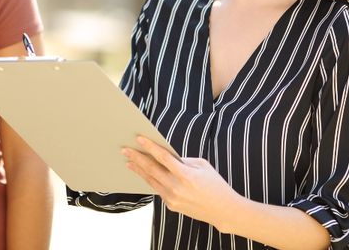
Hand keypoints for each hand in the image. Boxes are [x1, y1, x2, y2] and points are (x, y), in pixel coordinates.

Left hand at [123, 136, 241, 229]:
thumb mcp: (203, 166)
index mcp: (186, 175)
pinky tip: (143, 173)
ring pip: (151, 181)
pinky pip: (158, 189)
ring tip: (129, 161)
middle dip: (137, 158)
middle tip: (125, 150)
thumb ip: (183, 160)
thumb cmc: (215, 184)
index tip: (139, 138)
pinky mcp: (171, 205)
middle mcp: (177, 187)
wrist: (223, 210)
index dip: (150, 147)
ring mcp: (172, 198)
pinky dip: (150, 180)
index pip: (163, 158)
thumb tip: (165, 156)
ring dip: (139, 170)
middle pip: (152, 169)